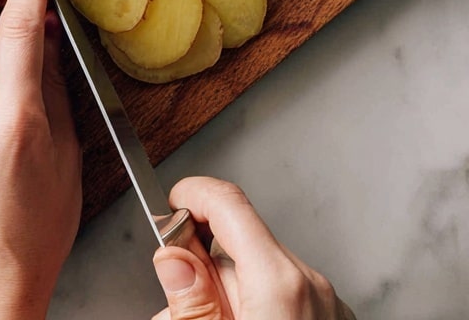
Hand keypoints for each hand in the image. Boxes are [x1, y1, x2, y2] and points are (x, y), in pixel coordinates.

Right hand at [153, 177, 354, 319]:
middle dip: (205, 270)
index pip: (227, 201)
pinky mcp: (334, 317)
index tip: (169, 209)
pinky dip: (262, 309)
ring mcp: (328, 303)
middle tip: (186, 312)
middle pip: (237, 245)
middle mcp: (310, 283)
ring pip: (260, 273)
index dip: (191, 195)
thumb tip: (172, 257)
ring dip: (233, 295)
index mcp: (279, 281)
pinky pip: (286, 295)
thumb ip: (192, 299)